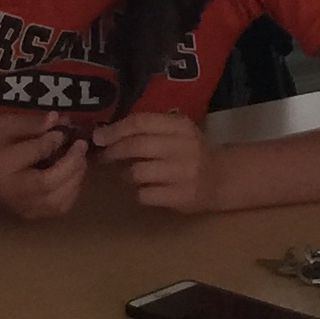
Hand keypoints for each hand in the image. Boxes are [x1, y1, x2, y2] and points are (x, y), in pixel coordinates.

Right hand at [0, 111, 86, 218]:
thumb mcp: (1, 125)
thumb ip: (30, 122)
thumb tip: (58, 120)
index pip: (34, 152)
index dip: (54, 140)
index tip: (63, 130)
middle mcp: (11, 190)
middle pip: (48, 182)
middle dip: (72, 163)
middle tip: (81, 146)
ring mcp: (21, 207)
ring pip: (58, 200)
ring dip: (76, 178)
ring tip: (80, 160)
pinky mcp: (29, 215)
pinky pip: (58, 208)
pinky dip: (72, 192)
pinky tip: (72, 177)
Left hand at [92, 111, 219, 212]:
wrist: (221, 178)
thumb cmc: (189, 151)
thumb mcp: (175, 131)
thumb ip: (147, 128)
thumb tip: (104, 134)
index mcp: (180, 126)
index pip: (140, 122)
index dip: (115, 130)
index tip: (98, 137)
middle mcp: (183, 146)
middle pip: (137, 146)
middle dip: (114, 151)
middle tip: (104, 157)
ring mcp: (184, 173)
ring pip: (137, 172)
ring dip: (127, 174)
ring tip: (130, 174)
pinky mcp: (182, 196)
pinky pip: (145, 195)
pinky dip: (140, 193)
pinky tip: (147, 189)